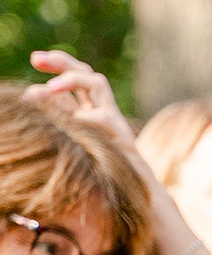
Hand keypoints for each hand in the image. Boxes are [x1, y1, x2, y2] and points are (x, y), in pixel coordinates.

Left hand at [23, 49, 141, 159]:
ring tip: (50, 87)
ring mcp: (115, 123)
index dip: (57, 64)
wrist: (138, 196)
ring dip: (73, 80)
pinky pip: (106, 120)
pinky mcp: (123, 141)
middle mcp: (105, 111)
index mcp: (93, 111)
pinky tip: (75, 119)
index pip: (77, 78)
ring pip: (99, 85)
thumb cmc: (105, 169)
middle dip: (62, 62)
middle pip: (87, 74)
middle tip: (36, 59)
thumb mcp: (79, 136)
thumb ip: (60, 112)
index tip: (35, 59)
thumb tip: (29, 92)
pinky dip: (90, 117)